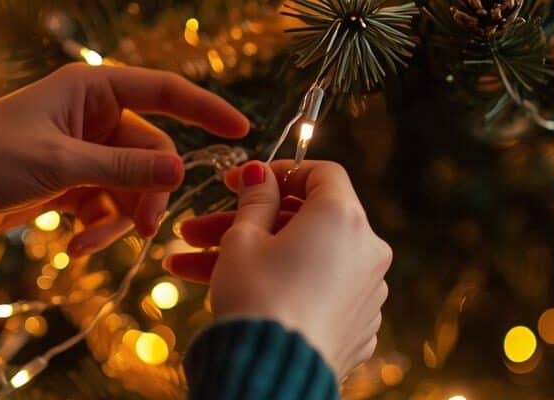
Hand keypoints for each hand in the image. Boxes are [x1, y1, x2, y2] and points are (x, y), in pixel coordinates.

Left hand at [0, 64, 248, 250]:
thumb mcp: (58, 165)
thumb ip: (122, 172)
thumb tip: (180, 176)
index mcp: (91, 89)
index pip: (165, 91)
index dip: (206, 110)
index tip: (242, 132)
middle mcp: (92, 116)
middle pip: (151, 154)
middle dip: (148, 193)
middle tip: (145, 227)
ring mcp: (82, 152)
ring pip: (131, 187)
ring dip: (119, 219)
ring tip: (89, 244)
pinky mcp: (70, 184)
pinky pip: (107, 207)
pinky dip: (98, 229)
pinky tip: (73, 247)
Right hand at [166, 160, 390, 378]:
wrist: (271, 375)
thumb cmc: (256, 299)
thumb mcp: (243, 240)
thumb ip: (255, 200)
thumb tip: (260, 175)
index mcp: (344, 218)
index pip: (322, 173)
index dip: (278, 173)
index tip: (240, 182)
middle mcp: (367, 252)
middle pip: (304, 223)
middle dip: (246, 225)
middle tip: (196, 232)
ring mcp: (366, 293)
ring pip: (304, 261)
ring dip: (251, 259)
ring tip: (186, 268)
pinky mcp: (357, 327)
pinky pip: (316, 294)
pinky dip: (281, 288)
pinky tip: (231, 296)